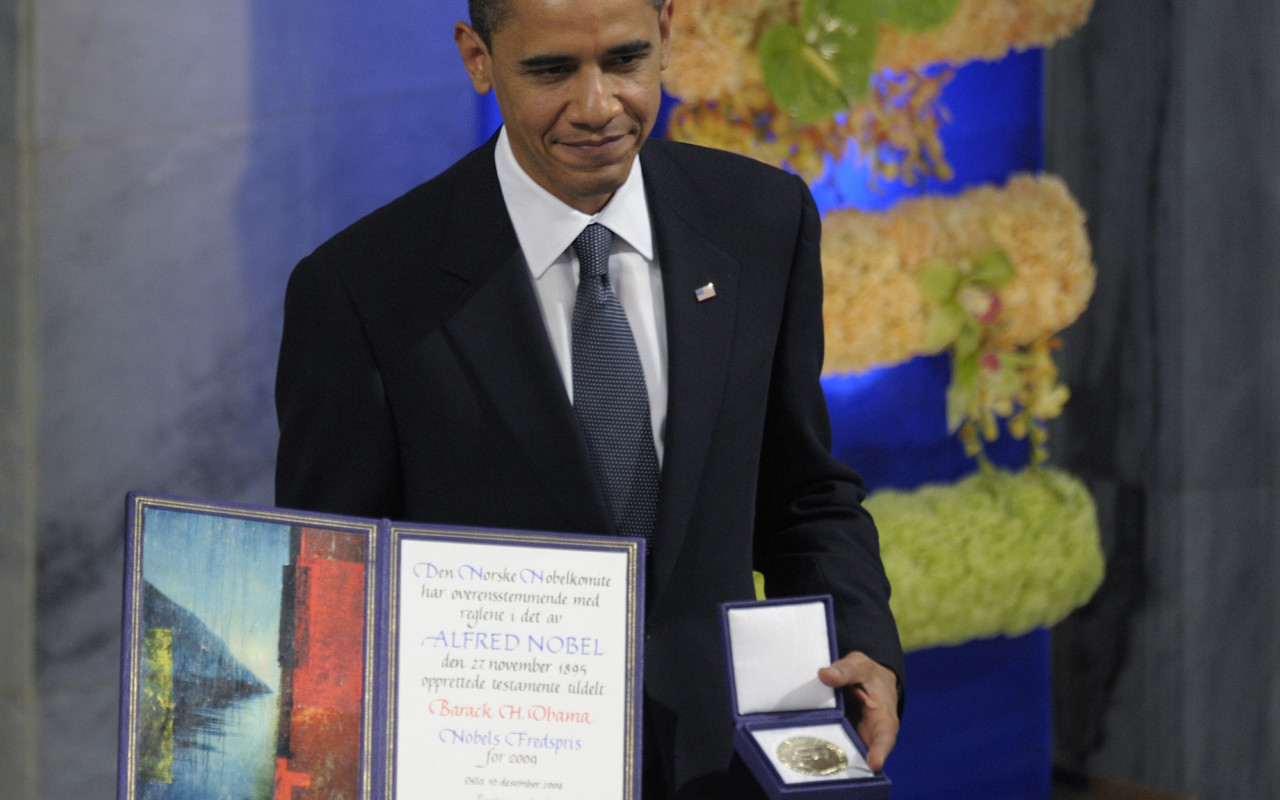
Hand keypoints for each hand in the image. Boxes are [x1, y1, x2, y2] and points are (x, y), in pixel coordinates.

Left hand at [817, 652, 898, 771]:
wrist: (866, 681)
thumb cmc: (868, 675)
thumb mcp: (861, 666)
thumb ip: (846, 670)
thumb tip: (824, 674)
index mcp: (883, 720)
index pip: (884, 738)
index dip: (880, 751)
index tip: (874, 763)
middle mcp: (868, 736)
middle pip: (857, 752)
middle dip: (844, 760)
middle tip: (829, 763)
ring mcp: (849, 738)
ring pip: (838, 752)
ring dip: (824, 754)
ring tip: (810, 757)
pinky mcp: (834, 736)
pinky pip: (825, 743)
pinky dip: (814, 743)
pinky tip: (797, 741)